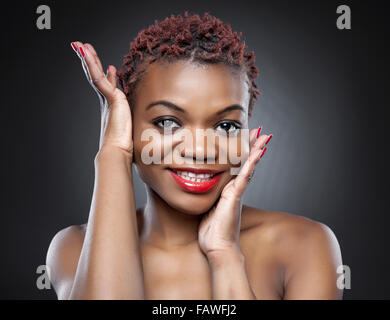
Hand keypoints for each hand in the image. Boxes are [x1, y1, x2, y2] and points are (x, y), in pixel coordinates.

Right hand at [71, 41, 132, 156]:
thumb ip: (141, 126)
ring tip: (80, 45)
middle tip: (84, 50)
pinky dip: (92, 64)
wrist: (118, 151)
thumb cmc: (127, 147)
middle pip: (97, 77)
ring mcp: (107, 100)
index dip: (107, 76)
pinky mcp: (111, 98)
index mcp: (113, 108)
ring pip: (95, 74)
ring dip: (88, 59)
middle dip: (92, 63)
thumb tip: (152, 129)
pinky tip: (86, 52)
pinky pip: (98, 78)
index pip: (108, 87)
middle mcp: (107, 102)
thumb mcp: (137, 131)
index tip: (110, 67)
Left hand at [198, 128, 272, 259]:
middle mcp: (234, 189)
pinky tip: (257, 152)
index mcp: (227, 190)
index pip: (235, 167)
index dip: (241, 152)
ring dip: (255, 150)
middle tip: (259, 131)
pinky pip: (244, 177)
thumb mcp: (207, 209)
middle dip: (252, 147)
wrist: (218, 247)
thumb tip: (197, 189)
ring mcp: (236, 193)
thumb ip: (207, 198)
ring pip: (247, 167)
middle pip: (245, 163)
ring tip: (263, 136)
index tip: (244, 138)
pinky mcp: (235, 197)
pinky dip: (251, 164)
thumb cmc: (212, 231)